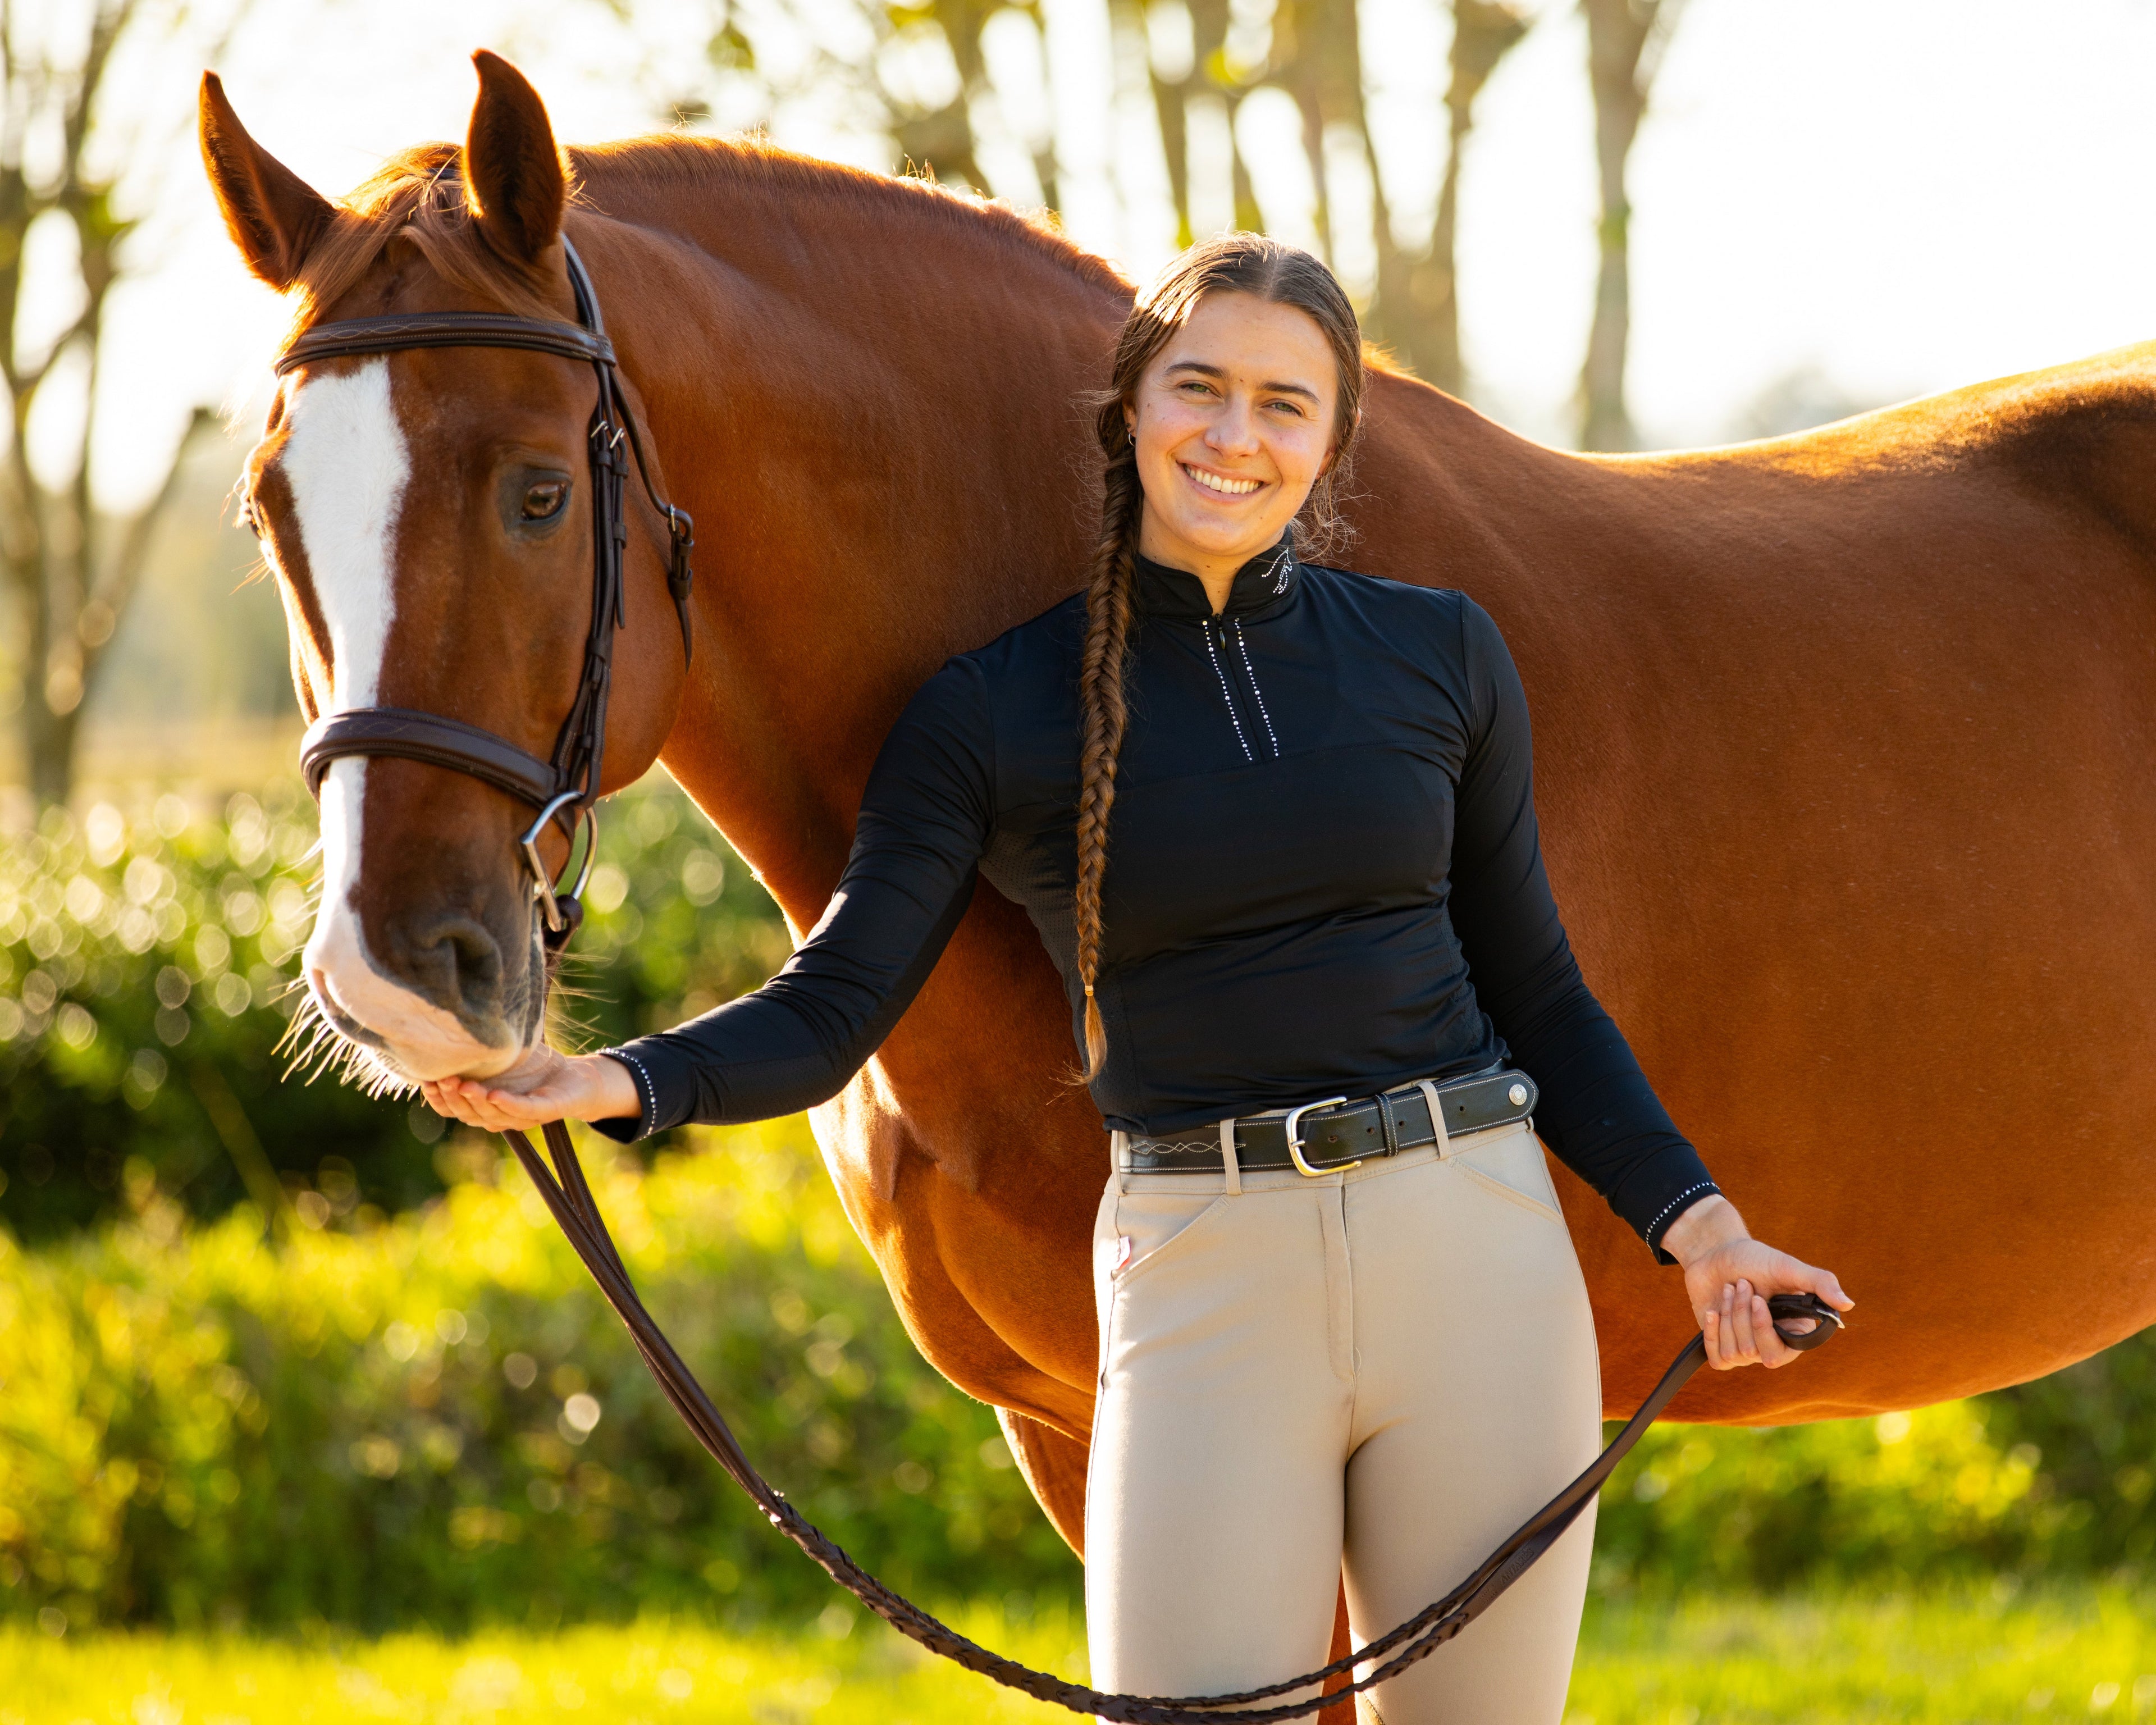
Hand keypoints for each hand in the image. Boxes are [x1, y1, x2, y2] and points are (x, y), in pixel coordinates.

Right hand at [419, 1046, 641, 1133]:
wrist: (578, 1077)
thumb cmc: (535, 1069)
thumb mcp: (500, 1059)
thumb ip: (476, 1052)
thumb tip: (448, 1027)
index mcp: (486, 1106)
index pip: (455, 1109)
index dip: (439, 1100)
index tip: (425, 1081)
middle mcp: (501, 1115)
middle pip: (470, 1114)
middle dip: (453, 1098)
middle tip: (441, 1080)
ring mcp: (524, 1115)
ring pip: (494, 1116)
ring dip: (477, 1102)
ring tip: (463, 1085)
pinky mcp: (548, 1109)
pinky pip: (526, 1109)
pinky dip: (509, 1104)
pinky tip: (495, 1095)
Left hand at [1661, 1194, 1853, 1370]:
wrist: (1717, 1253)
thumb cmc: (1755, 1260)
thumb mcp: (1786, 1267)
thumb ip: (1819, 1282)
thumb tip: (1849, 1304)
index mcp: (1793, 1331)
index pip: (1782, 1353)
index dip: (1765, 1329)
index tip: (1758, 1299)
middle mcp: (1772, 1344)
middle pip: (1754, 1351)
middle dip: (1742, 1315)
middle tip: (1741, 1285)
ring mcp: (1747, 1349)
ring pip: (1734, 1352)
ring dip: (1727, 1314)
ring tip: (1729, 1288)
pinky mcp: (1723, 1349)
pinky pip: (1717, 1358)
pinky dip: (1712, 1332)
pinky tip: (1712, 1309)